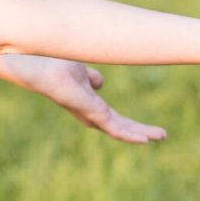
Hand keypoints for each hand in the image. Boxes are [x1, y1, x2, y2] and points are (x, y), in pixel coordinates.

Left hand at [0, 54, 167, 143]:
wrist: (37, 61)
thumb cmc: (51, 62)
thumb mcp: (80, 69)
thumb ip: (90, 76)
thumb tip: (100, 83)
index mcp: (87, 100)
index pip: (113, 117)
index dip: (131, 124)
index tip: (149, 130)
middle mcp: (87, 109)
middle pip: (118, 124)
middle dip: (139, 130)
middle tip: (162, 135)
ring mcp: (87, 111)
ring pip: (118, 128)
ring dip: (138, 133)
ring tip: (160, 137)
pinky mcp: (88, 110)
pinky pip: (112, 127)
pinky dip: (128, 134)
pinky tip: (143, 139)